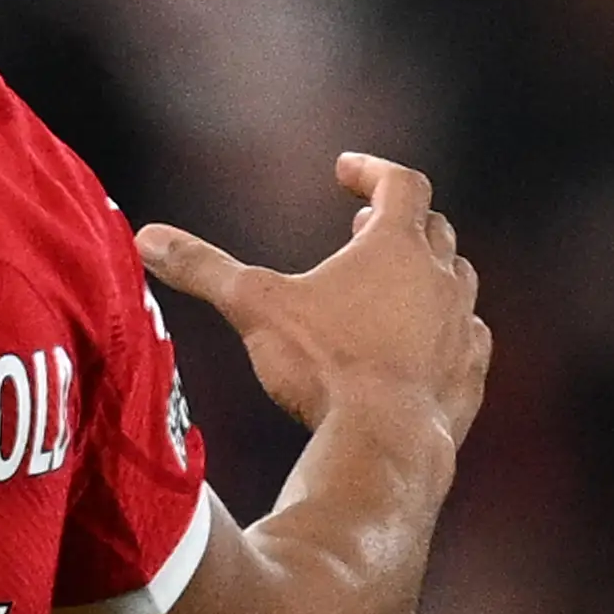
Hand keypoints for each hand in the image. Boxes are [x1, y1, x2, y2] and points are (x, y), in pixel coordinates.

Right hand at [136, 154, 489, 447]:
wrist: (384, 443)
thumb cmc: (323, 366)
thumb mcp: (254, 307)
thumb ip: (204, 268)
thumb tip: (144, 237)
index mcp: (396, 246)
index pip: (400, 182)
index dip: (372, 170)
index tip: (344, 171)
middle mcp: (441, 278)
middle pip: (433, 228)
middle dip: (398, 221)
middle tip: (364, 226)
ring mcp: (462, 327)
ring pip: (457, 280)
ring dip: (428, 273)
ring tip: (395, 282)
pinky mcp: (469, 374)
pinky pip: (469, 338)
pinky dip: (448, 329)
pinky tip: (428, 341)